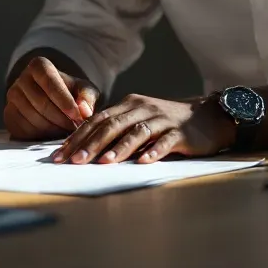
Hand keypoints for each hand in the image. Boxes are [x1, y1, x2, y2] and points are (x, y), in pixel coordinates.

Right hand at [3, 56, 99, 139]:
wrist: (54, 101)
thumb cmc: (71, 93)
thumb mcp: (84, 90)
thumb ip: (87, 98)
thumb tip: (84, 111)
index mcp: (39, 66)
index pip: (50, 83)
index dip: (65, 101)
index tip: (78, 116)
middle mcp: (21, 79)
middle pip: (42, 104)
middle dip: (62, 119)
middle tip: (76, 128)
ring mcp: (12, 97)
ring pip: (33, 119)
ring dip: (53, 129)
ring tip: (67, 131)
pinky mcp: (9, 115)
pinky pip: (24, 130)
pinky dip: (41, 136)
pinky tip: (53, 134)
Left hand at [53, 94, 232, 164]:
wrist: (207, 117)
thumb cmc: (166, 124)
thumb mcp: (138, 120)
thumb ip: (115, 129)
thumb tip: (82, 149)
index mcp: (128, 105)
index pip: (96, 120)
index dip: (77, 137)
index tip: (60, 155)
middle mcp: (142, 108)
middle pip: (112, 125)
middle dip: (90, 144)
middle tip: (74, 162)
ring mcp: (162, 119)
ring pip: (137, 132)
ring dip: (119, 148)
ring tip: (104, 162)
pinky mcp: (181, 133)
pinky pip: (165, 141)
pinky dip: (153, 151)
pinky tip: (143, 162)